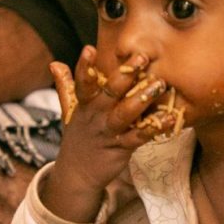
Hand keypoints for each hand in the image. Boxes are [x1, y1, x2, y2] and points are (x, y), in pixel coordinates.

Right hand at [41, 46, 173, 223]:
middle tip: (141, 57)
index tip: (89, 49)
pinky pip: (139, 137)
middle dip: (125, 75)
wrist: (77, 174)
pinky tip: (169, 118)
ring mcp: (108, 132)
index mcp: (84, 105)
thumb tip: (54, 63)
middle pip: (109, 94)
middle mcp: (96, 117)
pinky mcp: (122, 148)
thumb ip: (66, 86)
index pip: (82, 84)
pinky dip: (154, 128)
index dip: (84, 67)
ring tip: (159, 84)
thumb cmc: (79, 136)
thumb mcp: (69, 111)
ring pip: (124, 114)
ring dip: (142, 99)